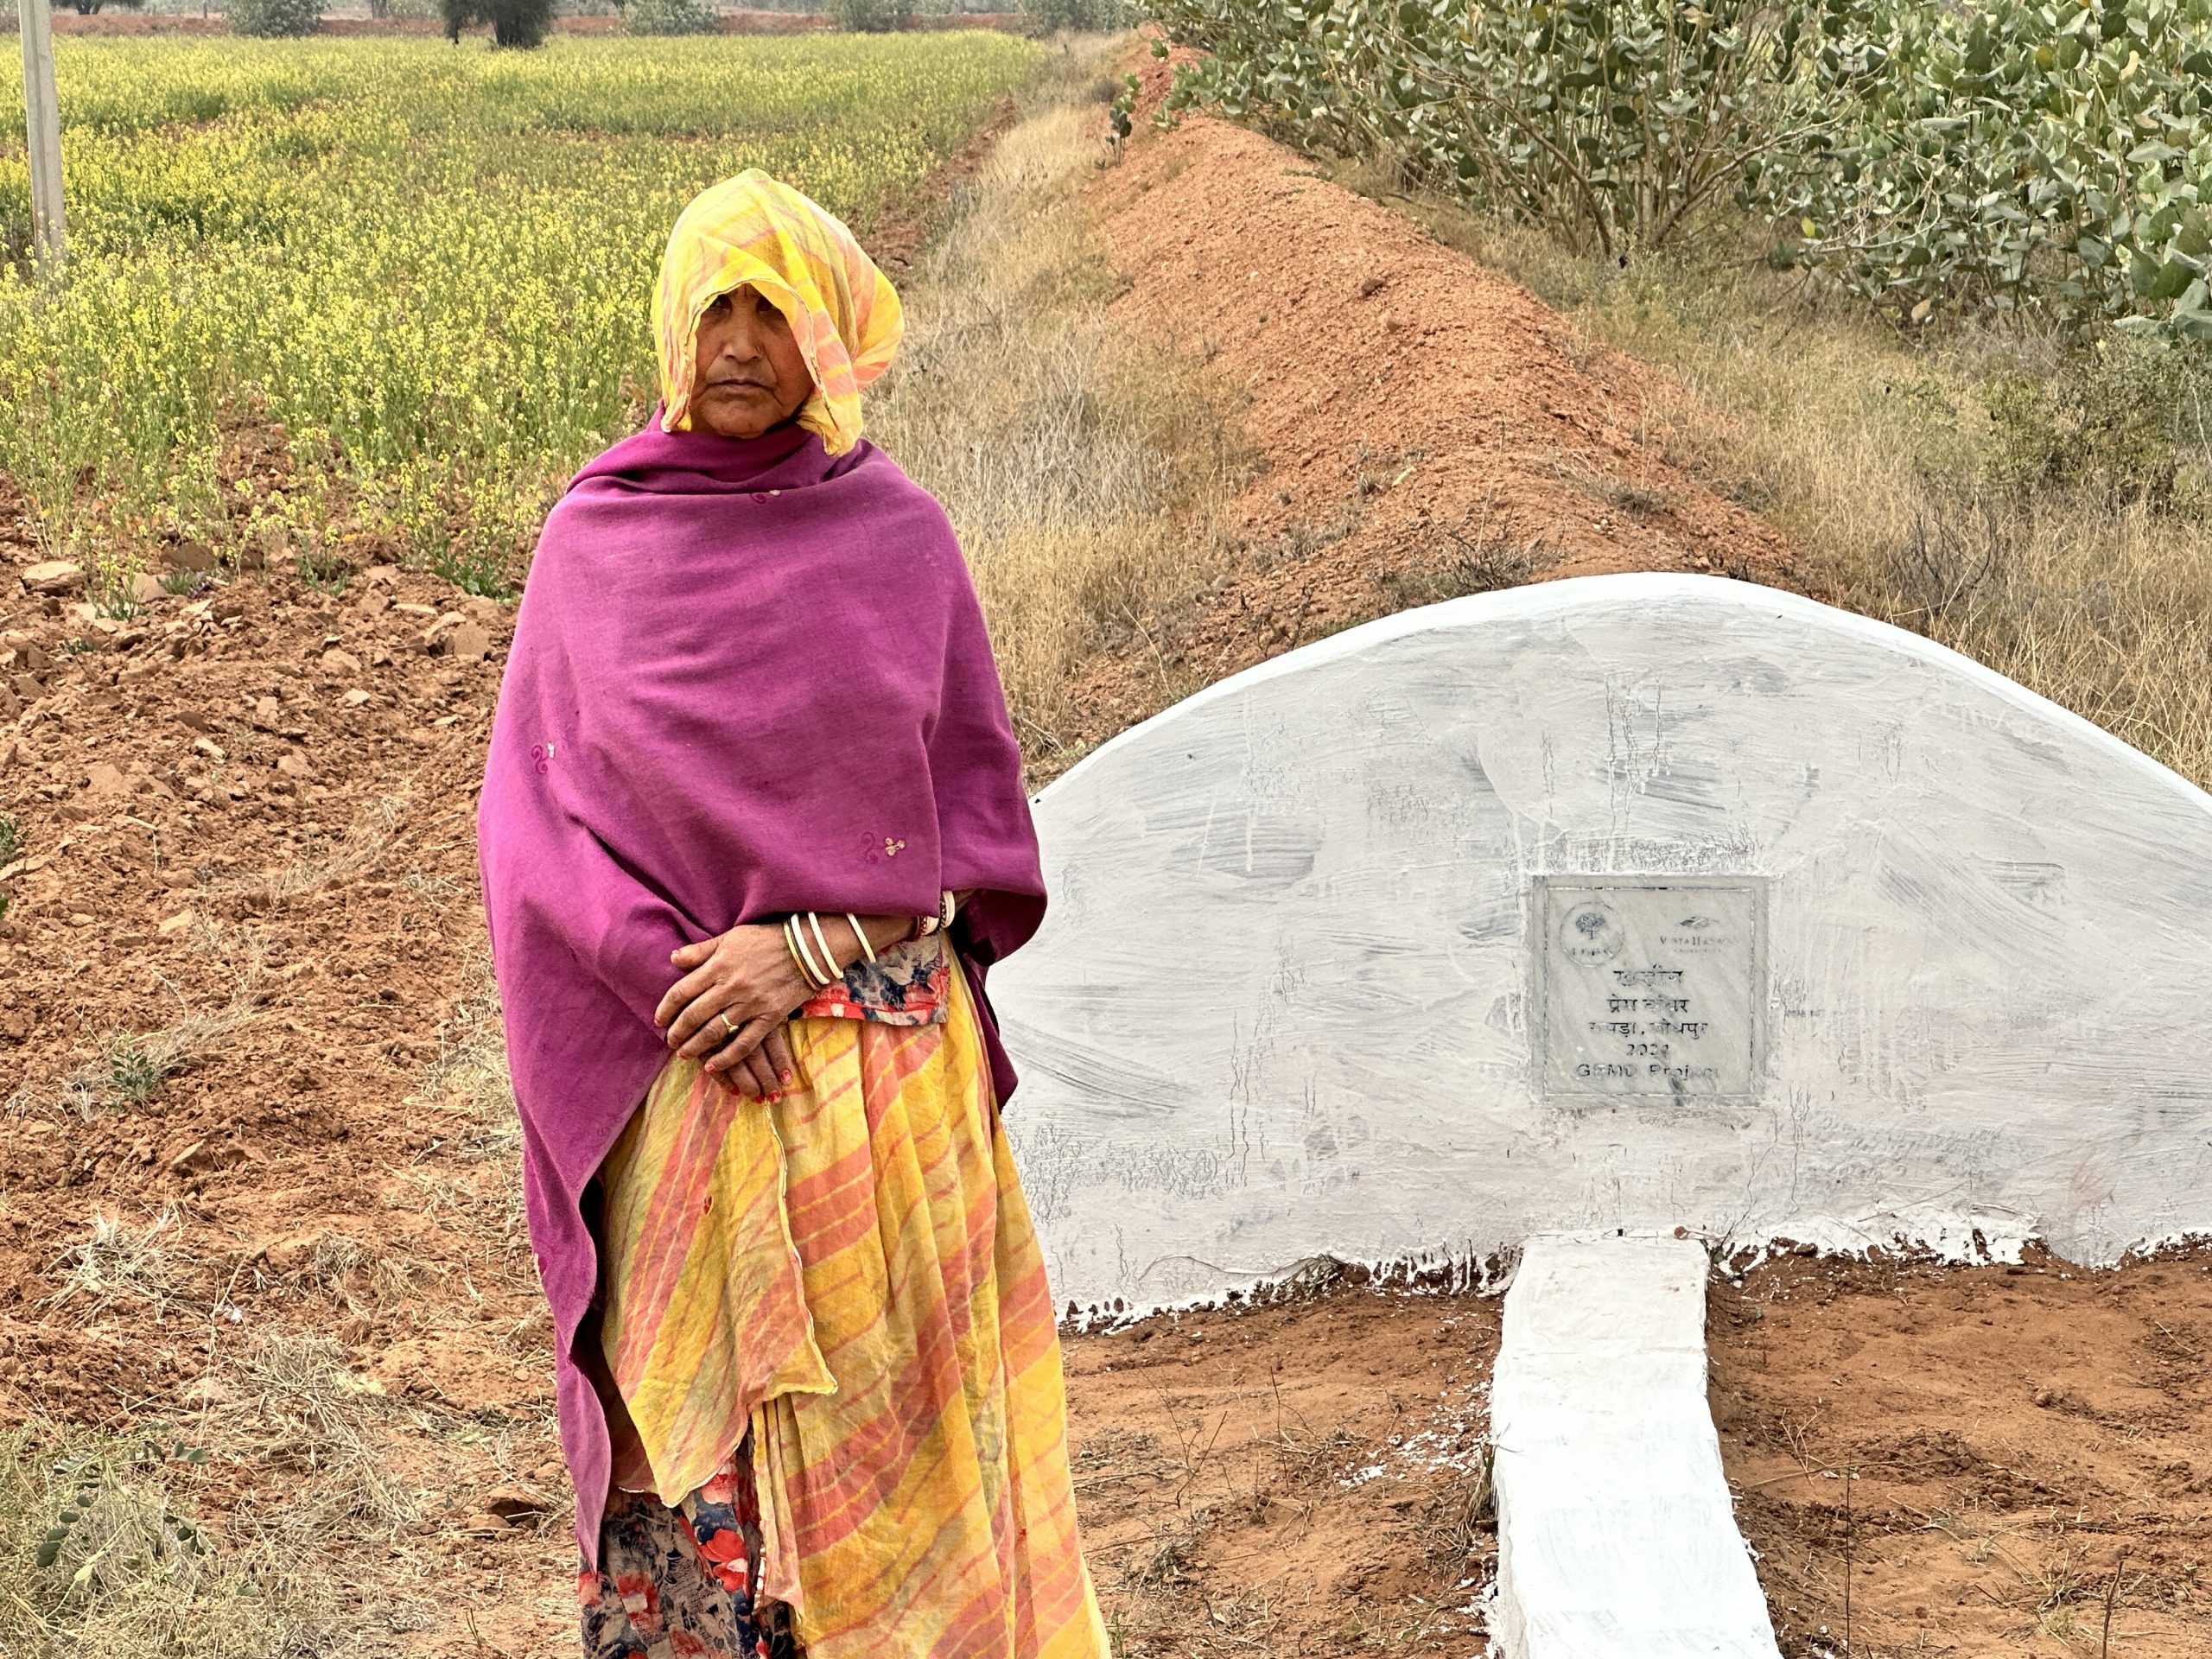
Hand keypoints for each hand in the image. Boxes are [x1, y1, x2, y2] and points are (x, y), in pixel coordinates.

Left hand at [654, 924, 808, 1098]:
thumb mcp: (730, 938)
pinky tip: (712, 1065)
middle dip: (678, 1032)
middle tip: (670, 1041)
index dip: (666, 1008)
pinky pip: (744, 1043)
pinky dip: (726, 1057)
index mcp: (719, 966)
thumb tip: (672, 959)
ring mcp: (750, 1004)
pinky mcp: (769, 1018)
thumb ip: (700, 951)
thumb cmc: (765, 940)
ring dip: (695, 1046)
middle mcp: (731, 987)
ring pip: (715, 1031)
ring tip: (684, 1054)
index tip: (659, 1020)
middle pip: (694, 1015)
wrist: (807, 948)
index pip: (682, 991)